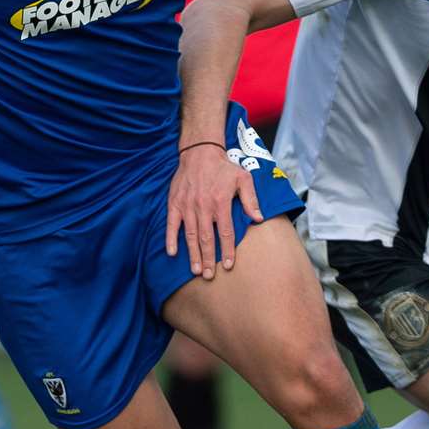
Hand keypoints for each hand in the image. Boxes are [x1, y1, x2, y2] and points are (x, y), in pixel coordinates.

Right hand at [165, 144, 262, 279]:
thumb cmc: (224, 167)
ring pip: (190, 235)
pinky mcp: (175, 203)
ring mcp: (187, 206)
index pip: (225, 232)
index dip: (227, 250)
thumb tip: (258, 218)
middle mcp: (203, 206)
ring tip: (195, 270)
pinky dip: (171, 239)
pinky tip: (172, 253)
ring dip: (192, 254)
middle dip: (208, 259)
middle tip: (208, 276)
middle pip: (207, 238)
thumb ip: (250, 200)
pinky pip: (172, 224)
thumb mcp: (243, 179)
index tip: (229, 265)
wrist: (199, 152)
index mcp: (220, 202)